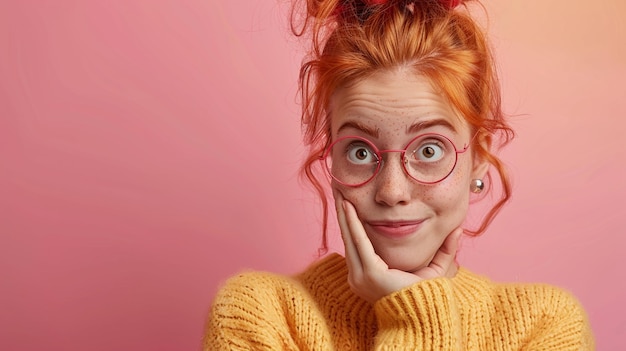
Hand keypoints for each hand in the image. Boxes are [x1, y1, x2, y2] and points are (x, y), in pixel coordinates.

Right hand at [335, 193, 461, 302]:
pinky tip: (349, 210)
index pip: (357, 247)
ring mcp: (361, 277)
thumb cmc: (429, 297)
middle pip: (349, 241)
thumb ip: (444, 250)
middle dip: (344, 218)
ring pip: (351, 239)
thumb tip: (458, 230)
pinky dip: (353, 225)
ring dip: (345, 217)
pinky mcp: (368, 273)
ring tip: (342, 198)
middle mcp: (358, 278)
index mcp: (367, 278)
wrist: (426, 314)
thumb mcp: (435, 269)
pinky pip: (359, 243)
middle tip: (341, 196)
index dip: (352, 227)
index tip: (349, 209)